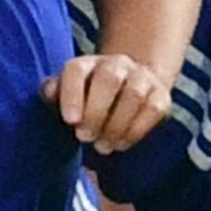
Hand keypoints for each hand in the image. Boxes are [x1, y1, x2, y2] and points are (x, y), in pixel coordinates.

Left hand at [50, 48, 174, 153]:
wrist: (126, 92)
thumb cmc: (86, 100)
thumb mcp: (65, 97)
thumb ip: (53, 93)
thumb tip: (49, 91)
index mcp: (87, 64)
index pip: (77, 70)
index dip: (72, 94)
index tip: (70, 121)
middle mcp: (116, 64)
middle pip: (109, 79)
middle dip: (96, 112)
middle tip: (85, 138)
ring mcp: (141, 77)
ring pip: (133, 94)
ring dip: (116, 125)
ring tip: (102, 146)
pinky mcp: (161, 94)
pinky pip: (153, 109)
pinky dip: (135, 130)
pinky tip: (120, 144)